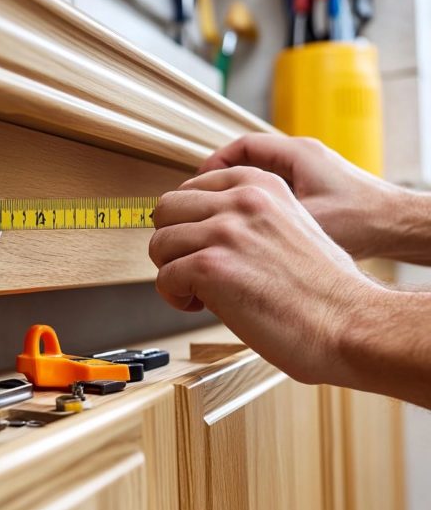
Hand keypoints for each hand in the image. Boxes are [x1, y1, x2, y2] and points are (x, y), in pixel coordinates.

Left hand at [149, 165, 382, 384]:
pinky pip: (164, 278)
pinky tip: (200, 305)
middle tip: (189, 266)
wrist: (350, 324)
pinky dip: (174, 297)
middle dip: (171, 241)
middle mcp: (242, 200)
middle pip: (167, 208)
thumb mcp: (291, 225)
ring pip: (159, 242)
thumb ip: (250, 217)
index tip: (195, 242)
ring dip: (171, 270)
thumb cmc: (324, 289)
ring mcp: (225, 231)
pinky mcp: (211, 266)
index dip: (186, 220)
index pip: (192, 186)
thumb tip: (206, 226)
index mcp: (262, 185)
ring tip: (198, 290)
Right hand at [199, 133, 401, 258]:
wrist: (401, 227)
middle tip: (201, 198)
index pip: (243, 146)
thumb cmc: (363, 221)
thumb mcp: (307, 220)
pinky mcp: (318, 188)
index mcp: (297, 155)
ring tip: (219, 212)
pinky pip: (276, 188)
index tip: (197, 184)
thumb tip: (224, 230)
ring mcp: (311, 172)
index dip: (214, 163)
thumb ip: (266, 219)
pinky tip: (249, 224)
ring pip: (262, 174)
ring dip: (240, 189)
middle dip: (221, 176)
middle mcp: (303, 157)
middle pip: (249, 157)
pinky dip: (258, 201)